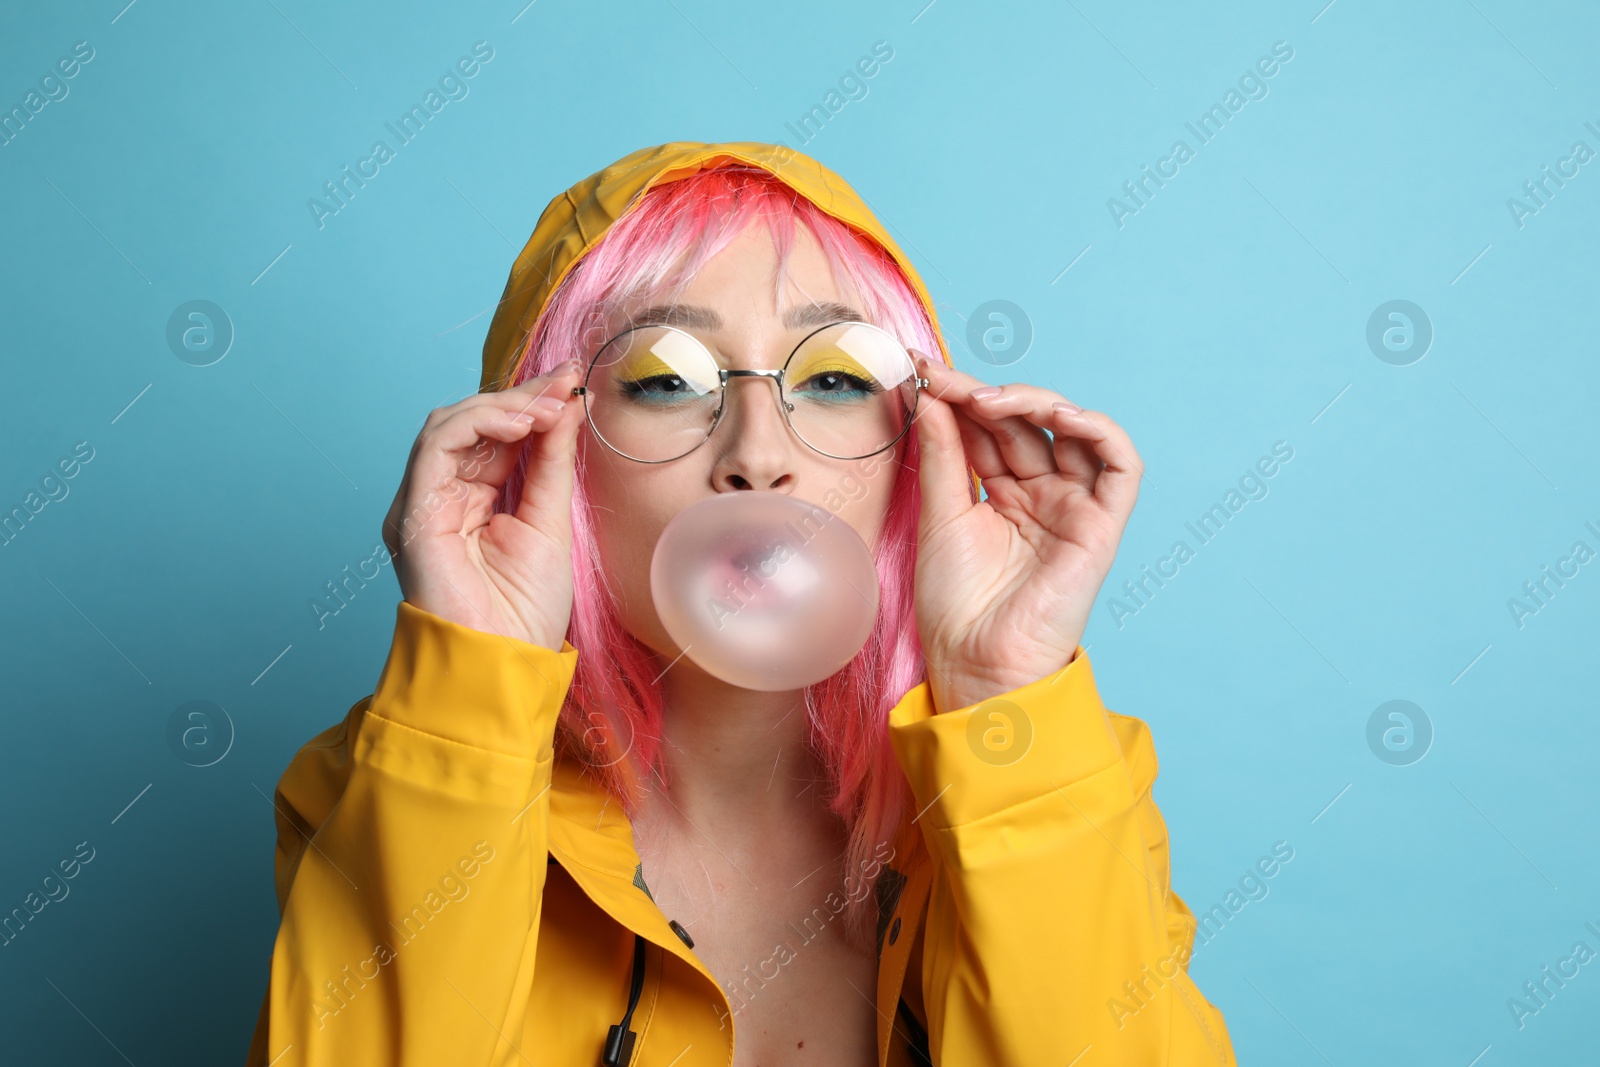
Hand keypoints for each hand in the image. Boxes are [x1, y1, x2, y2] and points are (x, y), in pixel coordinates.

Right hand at [382, 362, 585, 649]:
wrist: (501, 665)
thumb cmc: (523, 612)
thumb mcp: (550, 521)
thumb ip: (552, 462)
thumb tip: (567, 404)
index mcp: (471, 501)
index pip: (497, 435)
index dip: (532, 403)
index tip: (572, 381)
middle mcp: (441, 496)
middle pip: (472, 423)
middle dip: (521, 396)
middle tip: (566, 382)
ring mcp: (423, 503)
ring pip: (449, 424)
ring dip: (503, 406)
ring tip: (548, 405)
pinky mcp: (414, 512)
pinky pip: (436, 447)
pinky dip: (477, 424)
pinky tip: (520, 423)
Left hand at [909, 352, 1142, 712]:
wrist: (976, 662)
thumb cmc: (955, 605)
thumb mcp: (940, 514)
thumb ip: (944, 454)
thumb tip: (934, 395)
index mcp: (1001, 495)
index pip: (988, 429)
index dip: (960, 398)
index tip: (923, 374)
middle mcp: (1040, 495)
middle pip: (1024, 424)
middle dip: (984, 394)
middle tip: (944, 381)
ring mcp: (1072, 507)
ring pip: (1072, 432)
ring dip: (1036, 402)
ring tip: (988, 399)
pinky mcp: (1101, 525)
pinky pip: (1120, 465)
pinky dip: (1098, 431)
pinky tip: (1059, 416)